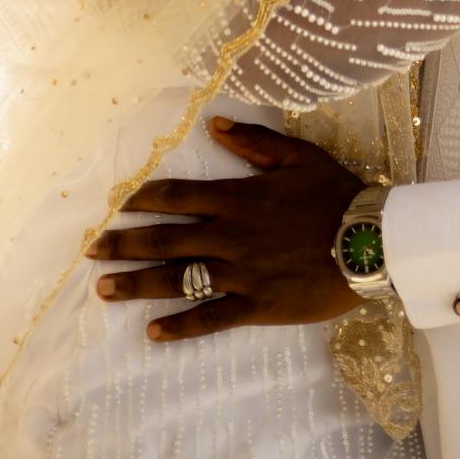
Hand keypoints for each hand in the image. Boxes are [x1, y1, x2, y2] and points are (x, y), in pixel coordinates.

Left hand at [86, 116, 363, 341]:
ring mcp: (239, 274)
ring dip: (136, 285)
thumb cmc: (335, 194)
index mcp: (236, 197)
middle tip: (90, 251)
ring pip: (176, 280)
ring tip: (103, 289)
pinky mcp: (255, 306)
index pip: (176, 196)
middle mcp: (228, 235)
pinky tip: (152, 333)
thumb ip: (253, 142)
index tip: (117, 204)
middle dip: (123, 244)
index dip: (143, 200)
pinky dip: (179, 326)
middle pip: (164, 239)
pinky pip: (209, 317)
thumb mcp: (297, 156)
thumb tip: (213, 125)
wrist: (369, 241)